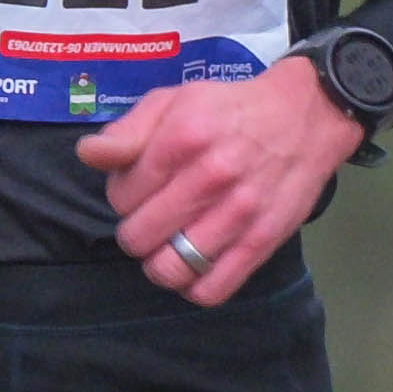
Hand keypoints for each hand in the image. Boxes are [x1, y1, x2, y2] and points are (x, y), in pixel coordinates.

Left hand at [78, 51, 361, 305]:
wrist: (304, 117)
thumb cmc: (230, 109)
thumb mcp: (174, 101)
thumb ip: (128, 130)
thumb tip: (89, 155)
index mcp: (181, 139)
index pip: (121, 196)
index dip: (123, 195)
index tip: (142, 188)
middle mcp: (209, 178)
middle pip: (138, 238)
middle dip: (137, 231)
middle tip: (153, 218)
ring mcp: (238, 215)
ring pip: (170, 270)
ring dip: (159, 263)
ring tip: (169, 246)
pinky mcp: (262, 242)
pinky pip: (212, 290)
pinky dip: (193, 287)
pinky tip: (194, 267)